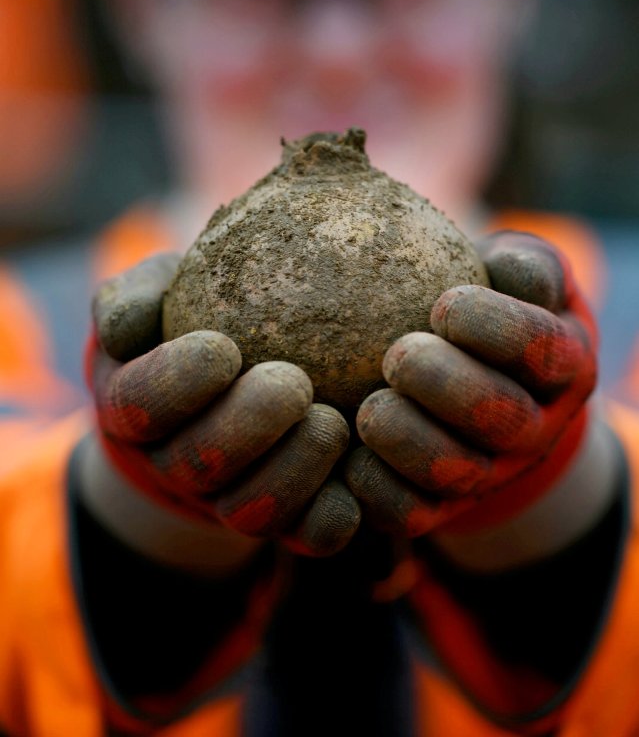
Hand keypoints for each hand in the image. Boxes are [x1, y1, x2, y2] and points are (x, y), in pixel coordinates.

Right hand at [86, 253, 359, 556]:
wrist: (226, 378)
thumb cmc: (186, 316)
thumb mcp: (153, 294)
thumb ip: (131, 302)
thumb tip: (126, 327)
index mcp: (134, 407)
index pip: (139, 405)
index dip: (176, 384)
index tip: (223, 348)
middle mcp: (174, 463)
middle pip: (199, 465)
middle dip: (246, 427)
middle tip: (292, 383)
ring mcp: (228, 498)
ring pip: (251, 510)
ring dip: (293, 470)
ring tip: (330, 421)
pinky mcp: (285, 519)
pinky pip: (306, 535)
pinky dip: (332, 514)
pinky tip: (359, 471)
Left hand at [345, 231, 597, 540]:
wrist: (475, 371)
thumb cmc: (490, 298)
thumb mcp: (517, 269)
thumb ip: (523, 264)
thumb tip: (503, 265)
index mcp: (561, 364)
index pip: (541, 349)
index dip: (496, 330)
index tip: (446, 306)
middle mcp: (533, 427)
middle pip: (501, 419)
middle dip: (447, 387)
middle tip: (399, 356)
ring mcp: (488, 473)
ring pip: (456, 474)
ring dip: (408, 441)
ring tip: (370, 406)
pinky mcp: (439, 506)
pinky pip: (409, 514)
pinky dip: (374, 488)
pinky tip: (346, 452)